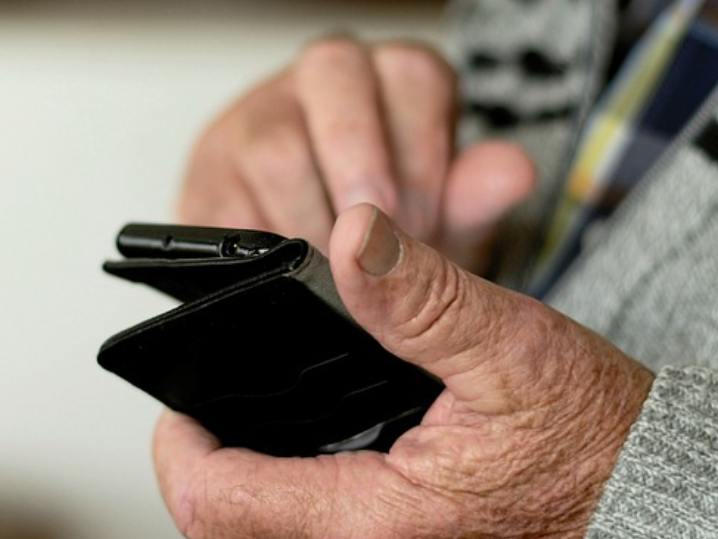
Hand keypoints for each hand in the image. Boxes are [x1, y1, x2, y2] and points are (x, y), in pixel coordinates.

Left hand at [153, 205, 653, 538]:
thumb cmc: (612, 458)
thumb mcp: (518, 354)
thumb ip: (422, 298)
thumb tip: (352, 239)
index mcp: (373, 534)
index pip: (210, 504)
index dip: (179, 447)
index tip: (187, 405)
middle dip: (211, 482)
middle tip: (229, 421)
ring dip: (258, 521)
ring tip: (281, 451)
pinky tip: (346, 502)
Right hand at [176, 36, 535, 272]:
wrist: (319, 286)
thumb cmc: (390, 242)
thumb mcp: (445, 225)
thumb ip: (475, 200)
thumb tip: (512, 172)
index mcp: (390, 80)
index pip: (412, 73)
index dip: (423, 149)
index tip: (426, 220)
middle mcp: (318, 85)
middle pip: (332, 75)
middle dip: (362, 166)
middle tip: (378, 243)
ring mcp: (252, 123)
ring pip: (272, 143)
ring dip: (312, 219)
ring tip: (340, 277)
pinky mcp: (205, 183)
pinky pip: (220, 207)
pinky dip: (261, 253)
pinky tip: (289, 281)